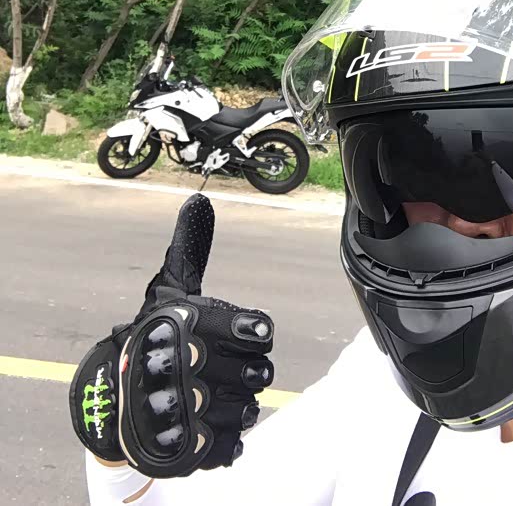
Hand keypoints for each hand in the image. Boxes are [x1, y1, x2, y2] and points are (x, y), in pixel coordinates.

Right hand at [69, 194, 273, 477]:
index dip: (256, 334)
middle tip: (226, 367)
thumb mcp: (171, 290)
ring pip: (250, 408)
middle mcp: (189, 366)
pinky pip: (234, 444)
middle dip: (248, 370)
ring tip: (216, 393)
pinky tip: (211, 422)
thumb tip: (199, 200)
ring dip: (239, 402)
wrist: (113, 398)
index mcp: (191, 325)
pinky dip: (228, 436)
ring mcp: (188, 410)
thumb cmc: (154, 337)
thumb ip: (191, 248)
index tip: (245, 335)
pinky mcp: (187, 449)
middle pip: (260, 373)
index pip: (260, 332)